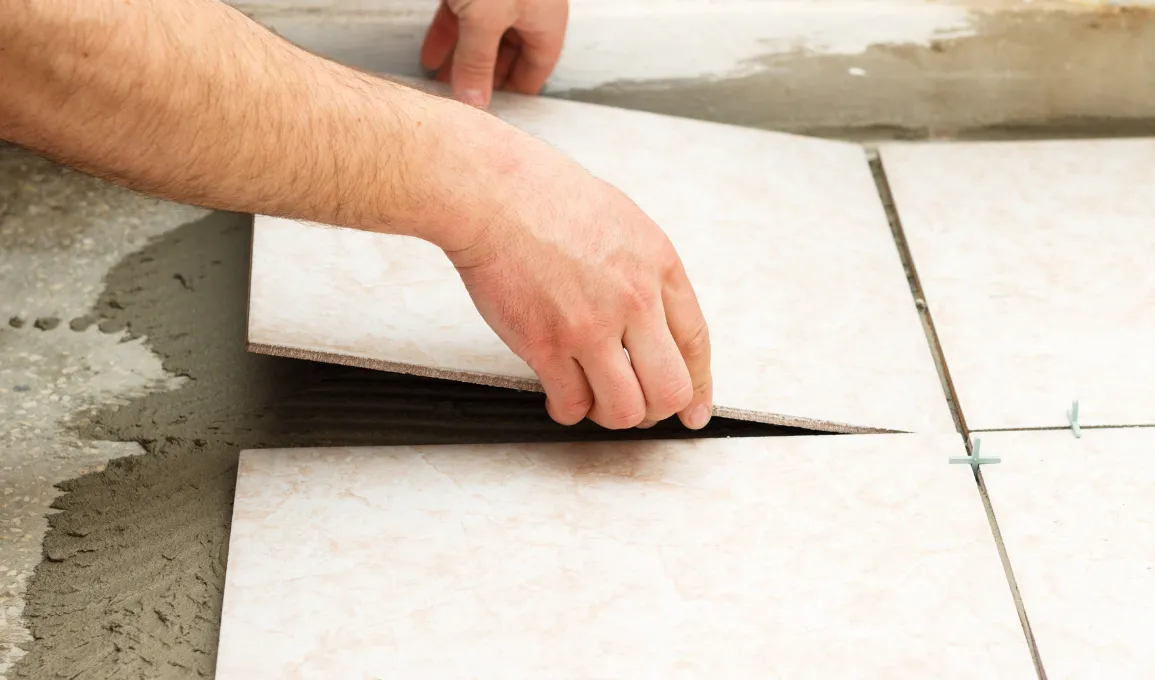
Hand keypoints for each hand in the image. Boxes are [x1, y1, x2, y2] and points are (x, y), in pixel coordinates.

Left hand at [420, 0, 567, 107]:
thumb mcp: (485, 20)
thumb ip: (477, 62)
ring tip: (441, 85)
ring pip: (482, 36)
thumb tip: (475, 100)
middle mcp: (526, 6)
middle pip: (509, 53)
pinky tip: (431, 54)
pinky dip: (448, 36)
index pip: (537, 69)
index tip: (495, 113)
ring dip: (462, 61)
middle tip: (465, 103)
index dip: (516, 93)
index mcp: (545, 19)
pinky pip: (462, 16)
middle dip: (484, 79)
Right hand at [444, 131, 713, 430]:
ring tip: (593, 398)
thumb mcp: (622, 221)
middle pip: (670, 390)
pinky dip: (567, 410)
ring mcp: (590, 326)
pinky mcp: (547, 345)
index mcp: (658, 265)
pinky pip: (571, 405)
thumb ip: (644, 272)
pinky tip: (560, 395)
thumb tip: (652, 322)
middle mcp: (634, 300)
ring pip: (624, 410)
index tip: (693, 410)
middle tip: (636, 406)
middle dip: (655, 409)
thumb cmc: (545, 197)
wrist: (494, 194)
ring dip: (610, 415)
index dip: (699, 387)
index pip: (695, 343)